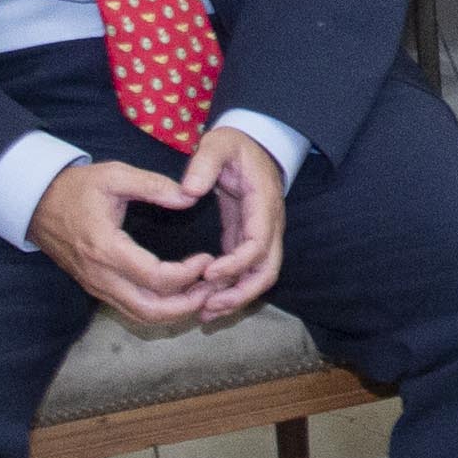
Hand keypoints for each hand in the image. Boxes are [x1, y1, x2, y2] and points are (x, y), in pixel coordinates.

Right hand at [29, 159, 224, 331]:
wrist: (36, 203)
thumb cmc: (76, 187)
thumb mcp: (114, 175)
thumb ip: (153, 185)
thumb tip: (189, 196)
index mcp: (105, 248)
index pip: (154, 278)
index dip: (187, 274)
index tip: (206, 258)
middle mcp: (100, 276)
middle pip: (148, 310)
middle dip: (185, 305)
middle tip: (212, 287)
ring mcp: (96, 286)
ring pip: (139, 315)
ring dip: (173, 311)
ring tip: (200, 292)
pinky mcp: (95, 288)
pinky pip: (129, 309)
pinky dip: (157, 309)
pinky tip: (178, 294)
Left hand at [178, 124, 285, 321]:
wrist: (252, 143)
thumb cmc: (233, 145)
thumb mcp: (218, 144)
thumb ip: (204, 163)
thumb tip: (188, 191)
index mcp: (263, 204)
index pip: (258, 243)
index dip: (236, 263)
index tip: (207, 272)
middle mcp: (269, 224)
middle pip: (267, 270)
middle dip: (240, 293)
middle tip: (208, 307)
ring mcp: (261, 234)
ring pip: (259, 276)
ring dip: (235, 297)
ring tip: (204, 314)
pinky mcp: (247, 238)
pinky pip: (245, 271)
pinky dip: (230, 289)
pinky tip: (206, 301)